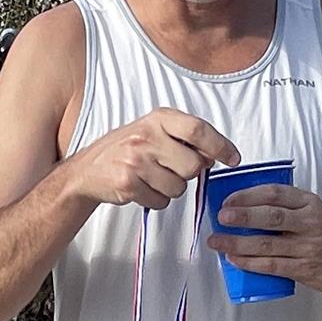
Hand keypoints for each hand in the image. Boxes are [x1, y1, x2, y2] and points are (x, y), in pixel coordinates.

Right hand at [70, 109, 239, 211]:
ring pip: (179, 188)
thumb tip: (214, 156)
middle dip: (188, 174)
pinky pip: (161, 201)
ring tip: (152, 179)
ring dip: (170, 189)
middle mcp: (147, 136)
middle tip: (171, 169)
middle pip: (193, 165)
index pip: (198, 130)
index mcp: (158, 118)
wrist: (88, 170)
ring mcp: (136, 160)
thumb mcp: (154, 131)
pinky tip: (142, 189)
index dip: (220, 146)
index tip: (233, 158)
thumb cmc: (127, 149)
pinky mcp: (128, 184)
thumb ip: (184, 139)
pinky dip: (155, 200)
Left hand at [207, 184, 321, 296]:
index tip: (229, 199)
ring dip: (238, 243)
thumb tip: (246, 207)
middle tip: (221, 216)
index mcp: (310, 203)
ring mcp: (308, 247)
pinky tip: (235, 260)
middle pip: (271, 216)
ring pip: (268, 244)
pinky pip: (273, 265)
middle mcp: (309, 223)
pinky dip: (251, 263)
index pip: (275, 193)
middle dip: (242, 216)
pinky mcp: (305, 269)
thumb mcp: (316, 210)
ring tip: (217, 241)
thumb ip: (288, 207)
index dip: (248, 195)